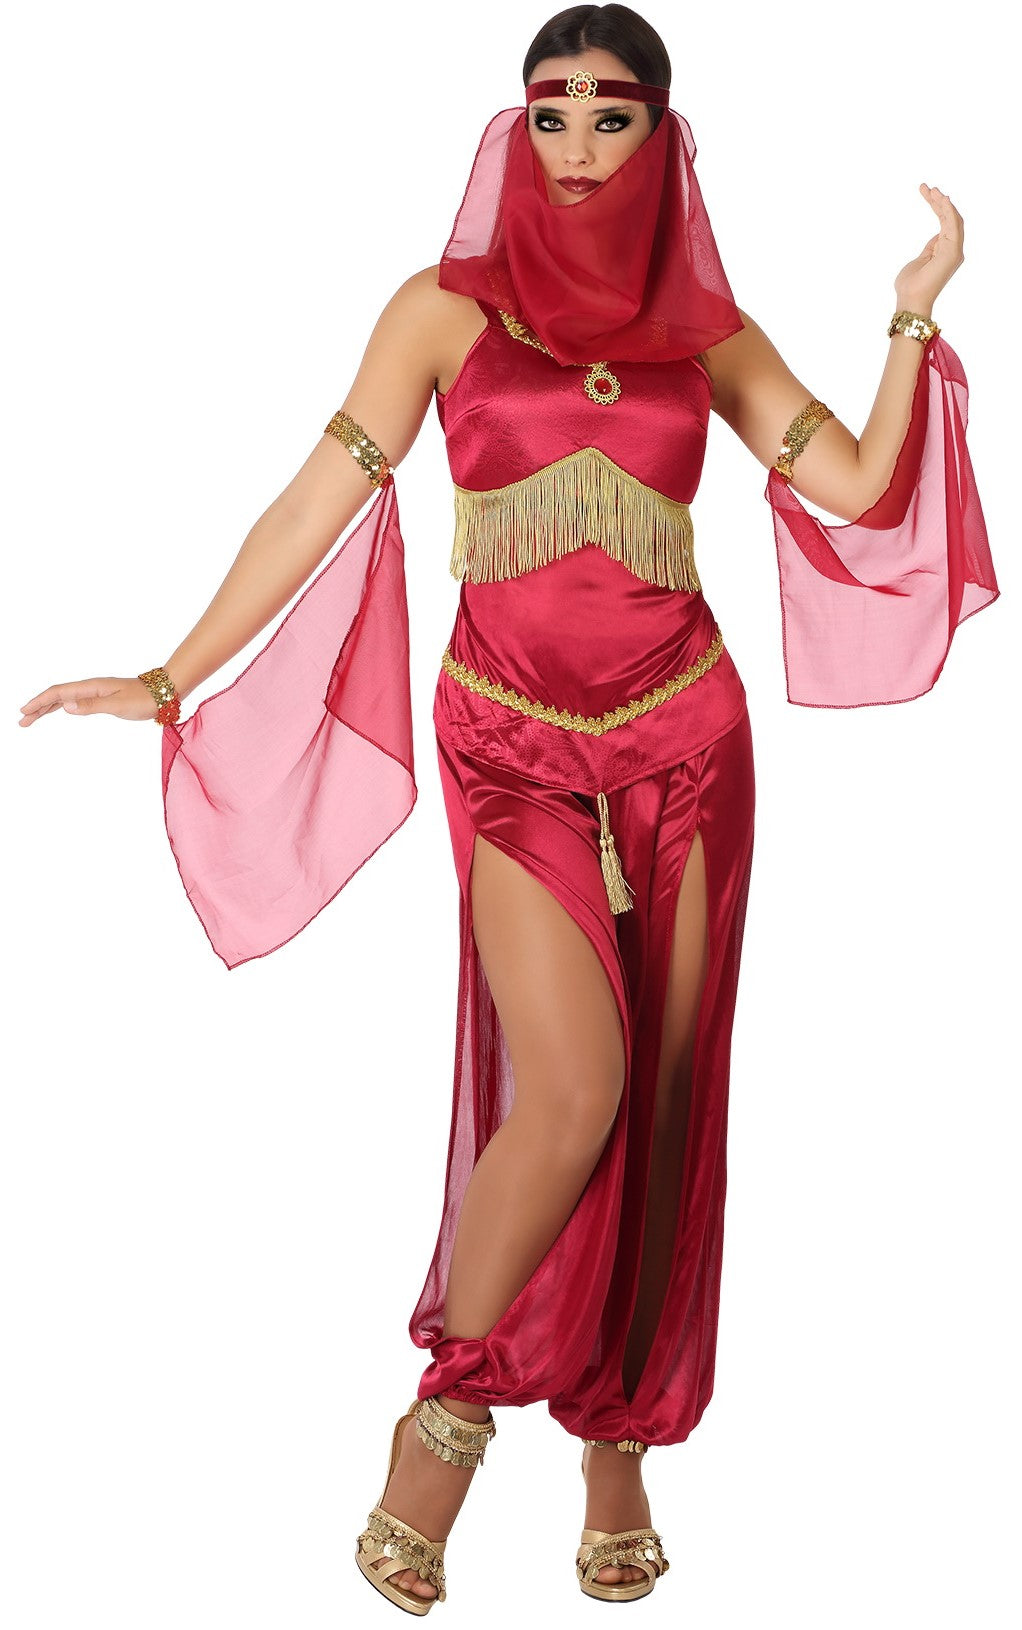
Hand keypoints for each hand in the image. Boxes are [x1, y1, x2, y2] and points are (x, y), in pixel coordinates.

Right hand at [18, 676, 160, 727]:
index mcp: (92, 687)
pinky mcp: (103, 698)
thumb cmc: (144, 699)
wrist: (164, 693)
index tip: (24, 712)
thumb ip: (92, 706)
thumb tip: (66, 706)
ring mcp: (96, 692)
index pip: (58, 693)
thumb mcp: (118, 706)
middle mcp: (91, 687)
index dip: (40, 702)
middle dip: (38, 707)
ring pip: (65, 698)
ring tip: (33, 718)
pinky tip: (59, 711)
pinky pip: (76, 701)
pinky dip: (63, 706)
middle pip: (57, 695)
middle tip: (22, 720)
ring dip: (48, 708)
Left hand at [894, 184, 964, 317]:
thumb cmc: (911, 285)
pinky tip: (940, 198)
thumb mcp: (920, 259)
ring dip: (942, 202)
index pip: (944, 222)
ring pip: (953, 219)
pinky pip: (952, 225)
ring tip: (930, 189)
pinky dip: (947, 210)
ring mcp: (954, 250)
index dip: (937, 206)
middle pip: (950, 218)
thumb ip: (930, 247)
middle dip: (939, 201)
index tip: (926, 192)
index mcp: (946, 250)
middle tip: (926, 187)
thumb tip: (937, 236)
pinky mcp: (952, 251)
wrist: (910, 300)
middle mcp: (953, 249)